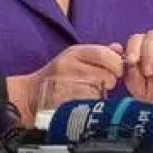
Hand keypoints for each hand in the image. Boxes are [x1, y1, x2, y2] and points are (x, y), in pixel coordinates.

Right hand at [7, 44, 122, 125]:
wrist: (33, 93)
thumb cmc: (59, 75)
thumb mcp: (75, 57)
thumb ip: (98, 52)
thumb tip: (119, 49)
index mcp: (73, 52)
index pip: (104, 54)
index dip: (116, 64)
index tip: (116, 70)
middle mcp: (68, 65)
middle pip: (106, 75)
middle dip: (111, 81)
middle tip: (104, 83)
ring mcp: (65, 83)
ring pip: (100, 90)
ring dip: (101, 93)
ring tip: (91, 91)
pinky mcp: (64, 100)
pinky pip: (89, 103)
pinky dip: (91, 103)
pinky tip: (84, 100)